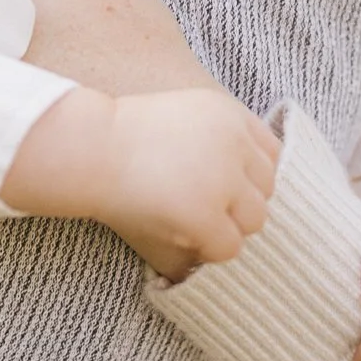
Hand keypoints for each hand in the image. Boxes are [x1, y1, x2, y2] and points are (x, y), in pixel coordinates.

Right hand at [0, 84, 279, 279]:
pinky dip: (208, 247)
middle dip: (239, 203)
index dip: (250, 175)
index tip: (226, 187)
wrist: (89, 150)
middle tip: (203, 209)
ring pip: (254, 220)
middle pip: (267, 189)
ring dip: (226, 226)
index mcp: (229, 114)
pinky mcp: (205, 215)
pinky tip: (181, 236)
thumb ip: (219, 138)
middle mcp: (234, 143)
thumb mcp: (181, 115)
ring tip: (191, 223)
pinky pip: (229, 246)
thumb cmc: (123, 136)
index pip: (271, 153)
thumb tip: (250, 182)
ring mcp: (223, 180)